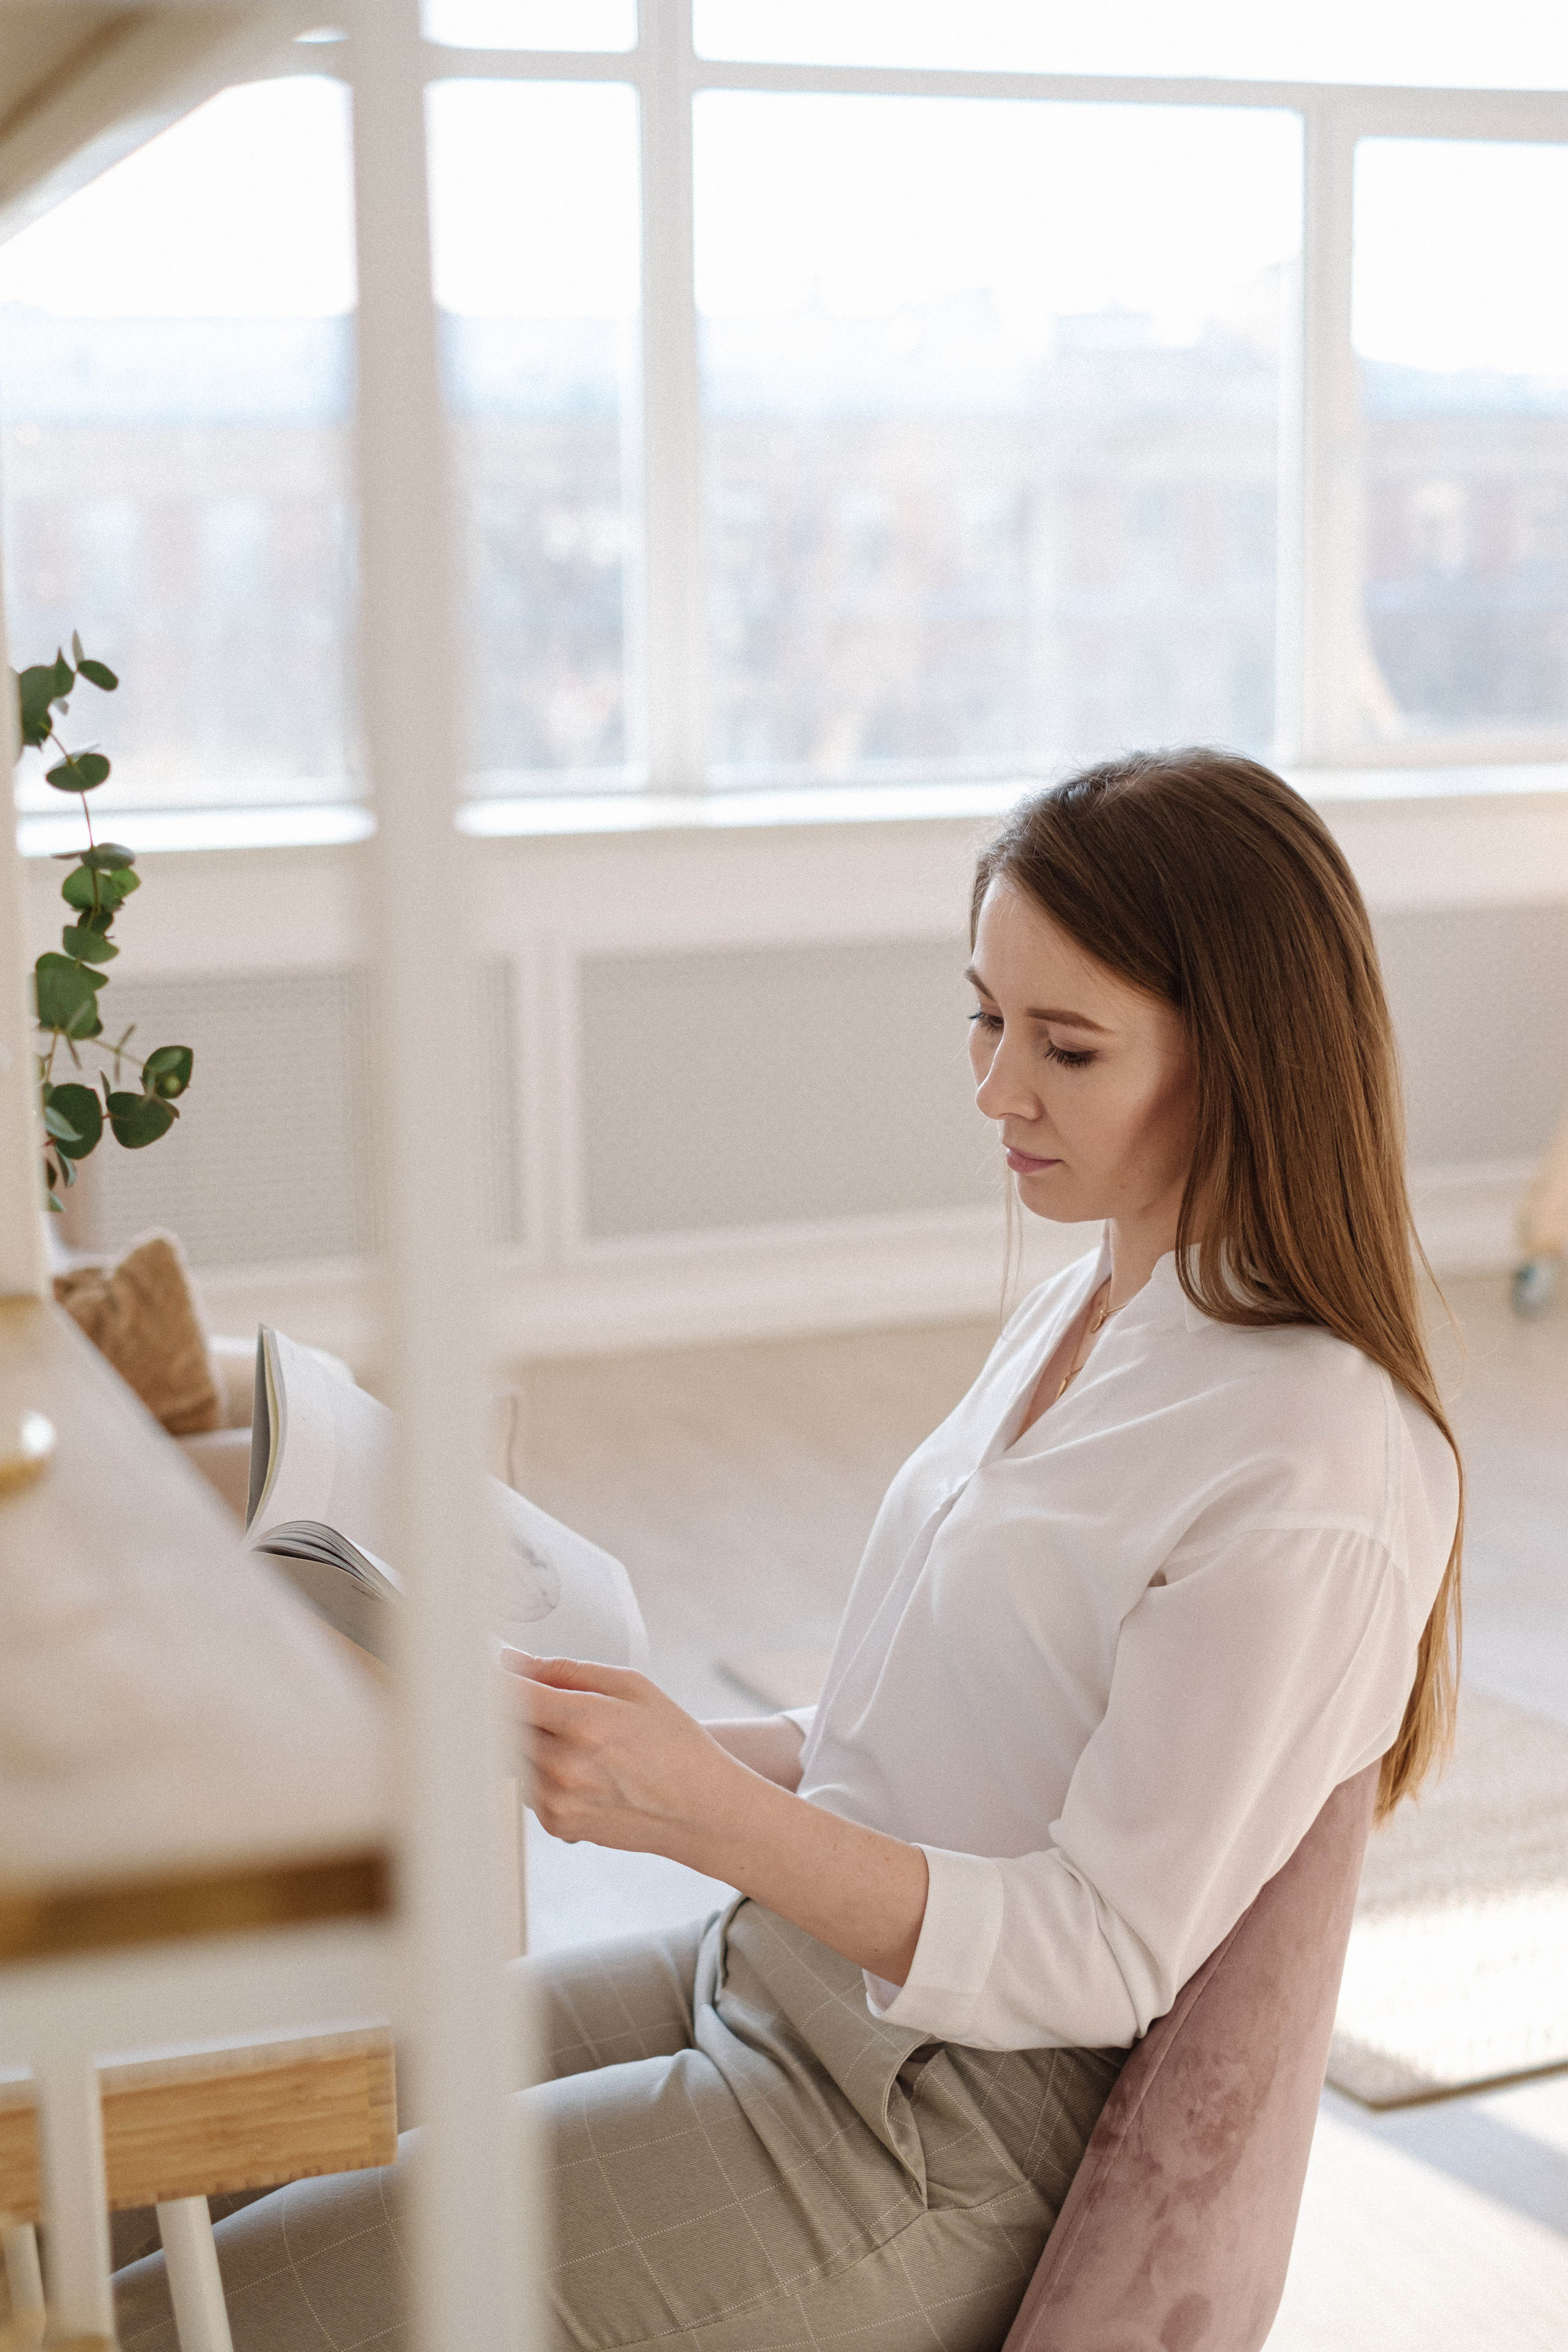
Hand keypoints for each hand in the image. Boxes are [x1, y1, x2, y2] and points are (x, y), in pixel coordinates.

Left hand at [502, 1651, 928, 1986]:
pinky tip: (577, 1768)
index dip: (487, 1676)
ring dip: (524, 1740)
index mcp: (585, 1722)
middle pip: (500, 1726)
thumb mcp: (633, 1687)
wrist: (701, 1812)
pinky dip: (539, 1771)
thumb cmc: (674, 1744)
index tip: (479, 1664)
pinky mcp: (555, 1824)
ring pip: (510, 1756)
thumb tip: (515, 1663)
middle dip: (506, 1707)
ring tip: (571, 1737)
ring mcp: (556, 1800)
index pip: (507, 1694)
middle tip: (526, 1696)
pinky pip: (526, 1786)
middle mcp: (564, 1765)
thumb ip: (567, 1671)